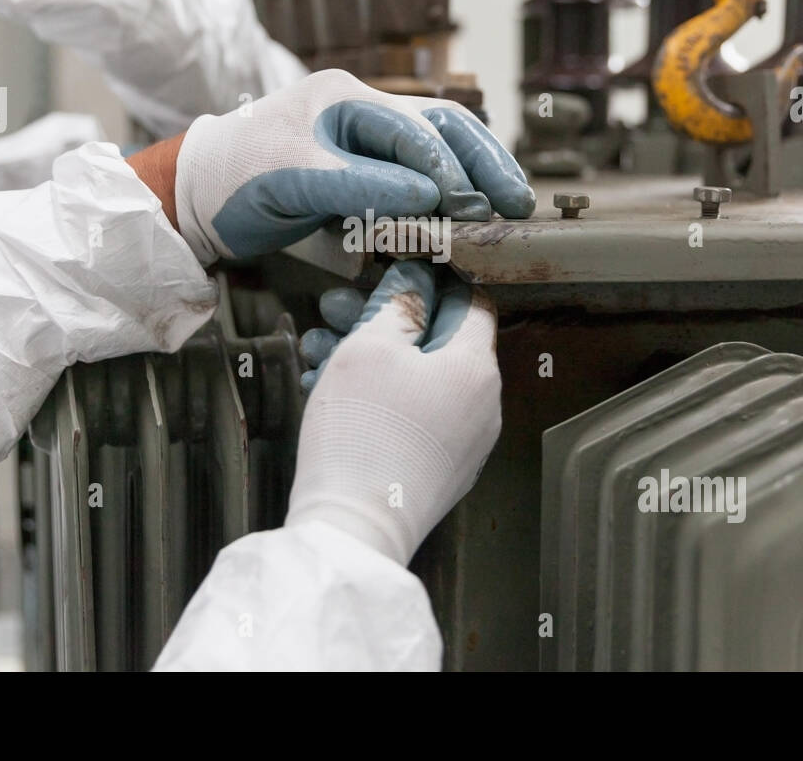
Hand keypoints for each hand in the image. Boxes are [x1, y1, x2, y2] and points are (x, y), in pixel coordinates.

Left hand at [170, 69, 534, 264]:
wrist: (198, 199)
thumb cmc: (235, 179)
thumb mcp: (293, 178)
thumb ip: (360, 184)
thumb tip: (430, 195)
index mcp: (347, 99)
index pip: (420, 129)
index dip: (453, 169)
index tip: (474, 207)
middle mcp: (363, 113)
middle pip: (444, 130)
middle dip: (485, 164)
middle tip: (518, 203)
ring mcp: (365, 142)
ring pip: (438, 152)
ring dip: (474, 178)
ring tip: (508, 209)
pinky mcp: (362, 173)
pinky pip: (418, 178)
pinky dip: (447, 196)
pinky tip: (469, 217)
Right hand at [285, 260, 501, 564]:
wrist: (354, 529)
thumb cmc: (362, 436)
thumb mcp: (370, 347)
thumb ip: (398, 304)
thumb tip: (414, 281)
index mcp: (476, 368)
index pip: (470, 302)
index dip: (432, 280)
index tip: (395, 273)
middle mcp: (482, 405)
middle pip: (440, 342)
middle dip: (387, 320)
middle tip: (338, 310)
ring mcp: (464, 443)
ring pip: (420, 380)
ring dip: (373, 358)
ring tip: (319, 350)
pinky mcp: (440, 471)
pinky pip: (415, 417)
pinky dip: (381, 398)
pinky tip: (331, 390)